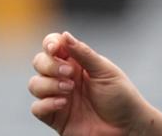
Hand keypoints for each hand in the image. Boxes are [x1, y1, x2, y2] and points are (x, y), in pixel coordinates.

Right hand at [29, 31, 146, 135]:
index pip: (54, 45)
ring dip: (49, 84)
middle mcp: (64, 77)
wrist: (126, 127)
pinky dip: (46, 103)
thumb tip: (65, 34)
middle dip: (50, 65)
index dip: (50, 43)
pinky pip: (37, 108)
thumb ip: (83, 54)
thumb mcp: (105, 71)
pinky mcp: (55, 117)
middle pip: (40, 62)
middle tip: (69, 74)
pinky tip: (64, 103)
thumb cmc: (121, 97)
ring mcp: (58, 96)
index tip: (54, 48)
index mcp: (77, 61)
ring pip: (35, 84)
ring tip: (69, 89)